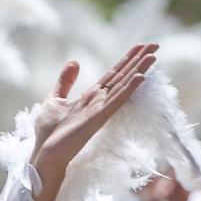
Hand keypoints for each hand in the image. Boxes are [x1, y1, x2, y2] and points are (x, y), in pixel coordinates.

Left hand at [27, 44, 159, 200]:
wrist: (44, 154)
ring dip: (138, 71)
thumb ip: (65, 82)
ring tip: (153, 57)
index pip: (113, 74)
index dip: (127, 59)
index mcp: (91, 96)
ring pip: (123, 86)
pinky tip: (140, 77)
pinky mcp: (97, 118)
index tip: (141, 46)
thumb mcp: (55, 99)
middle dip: (138, 60)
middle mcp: (99, 101)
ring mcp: (100, 110)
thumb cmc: (49, 132)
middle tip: (155, 45)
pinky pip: (116, 101)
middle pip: (122, 76)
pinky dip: (128, 89)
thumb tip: (75, 61)